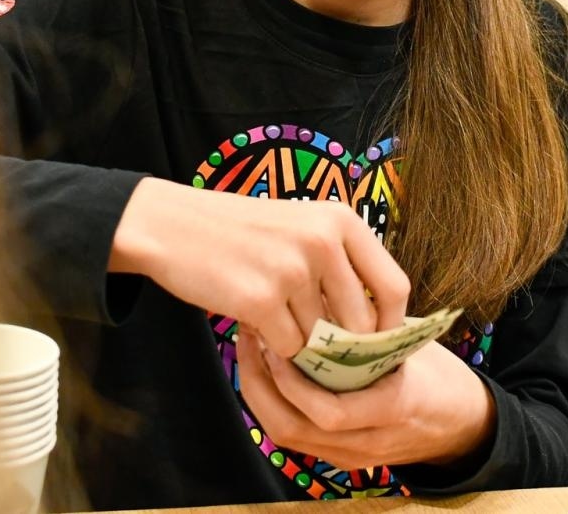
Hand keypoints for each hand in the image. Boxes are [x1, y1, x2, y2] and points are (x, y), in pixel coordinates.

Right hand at [109, 177, 408, 355]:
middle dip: (344, 346)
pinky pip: (288, 348)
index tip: (381, 344)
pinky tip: (253, 319)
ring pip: (320, 340)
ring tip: (272, 313)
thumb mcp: (303, 227)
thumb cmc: (244, 233)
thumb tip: (380, 327)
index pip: (393, 286)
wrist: (173, 226)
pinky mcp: (261, 299)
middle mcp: (323, 241)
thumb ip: (342, 265)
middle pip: (361, 324)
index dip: (393, 325)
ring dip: (300, 341)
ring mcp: (292, 270)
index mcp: (341, 220)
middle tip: (319, 345)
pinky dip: (273, 345)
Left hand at [238, 335, 495, 469]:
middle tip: (251, 337)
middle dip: (261, 383)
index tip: (278, 337)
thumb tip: (327, 289)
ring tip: (252, 348)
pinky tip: (268, 369)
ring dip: (261, 392)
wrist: (463, 426)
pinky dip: (275, 402)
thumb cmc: (439, 377)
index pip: (330, 411)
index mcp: (393, 409)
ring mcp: (350, 454)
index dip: (294, 379)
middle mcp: (366, 441)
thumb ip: (374, 332)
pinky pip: (296, 435)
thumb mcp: (415, 348)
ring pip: (286, 434)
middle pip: (293, 429)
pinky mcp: (339, 456)